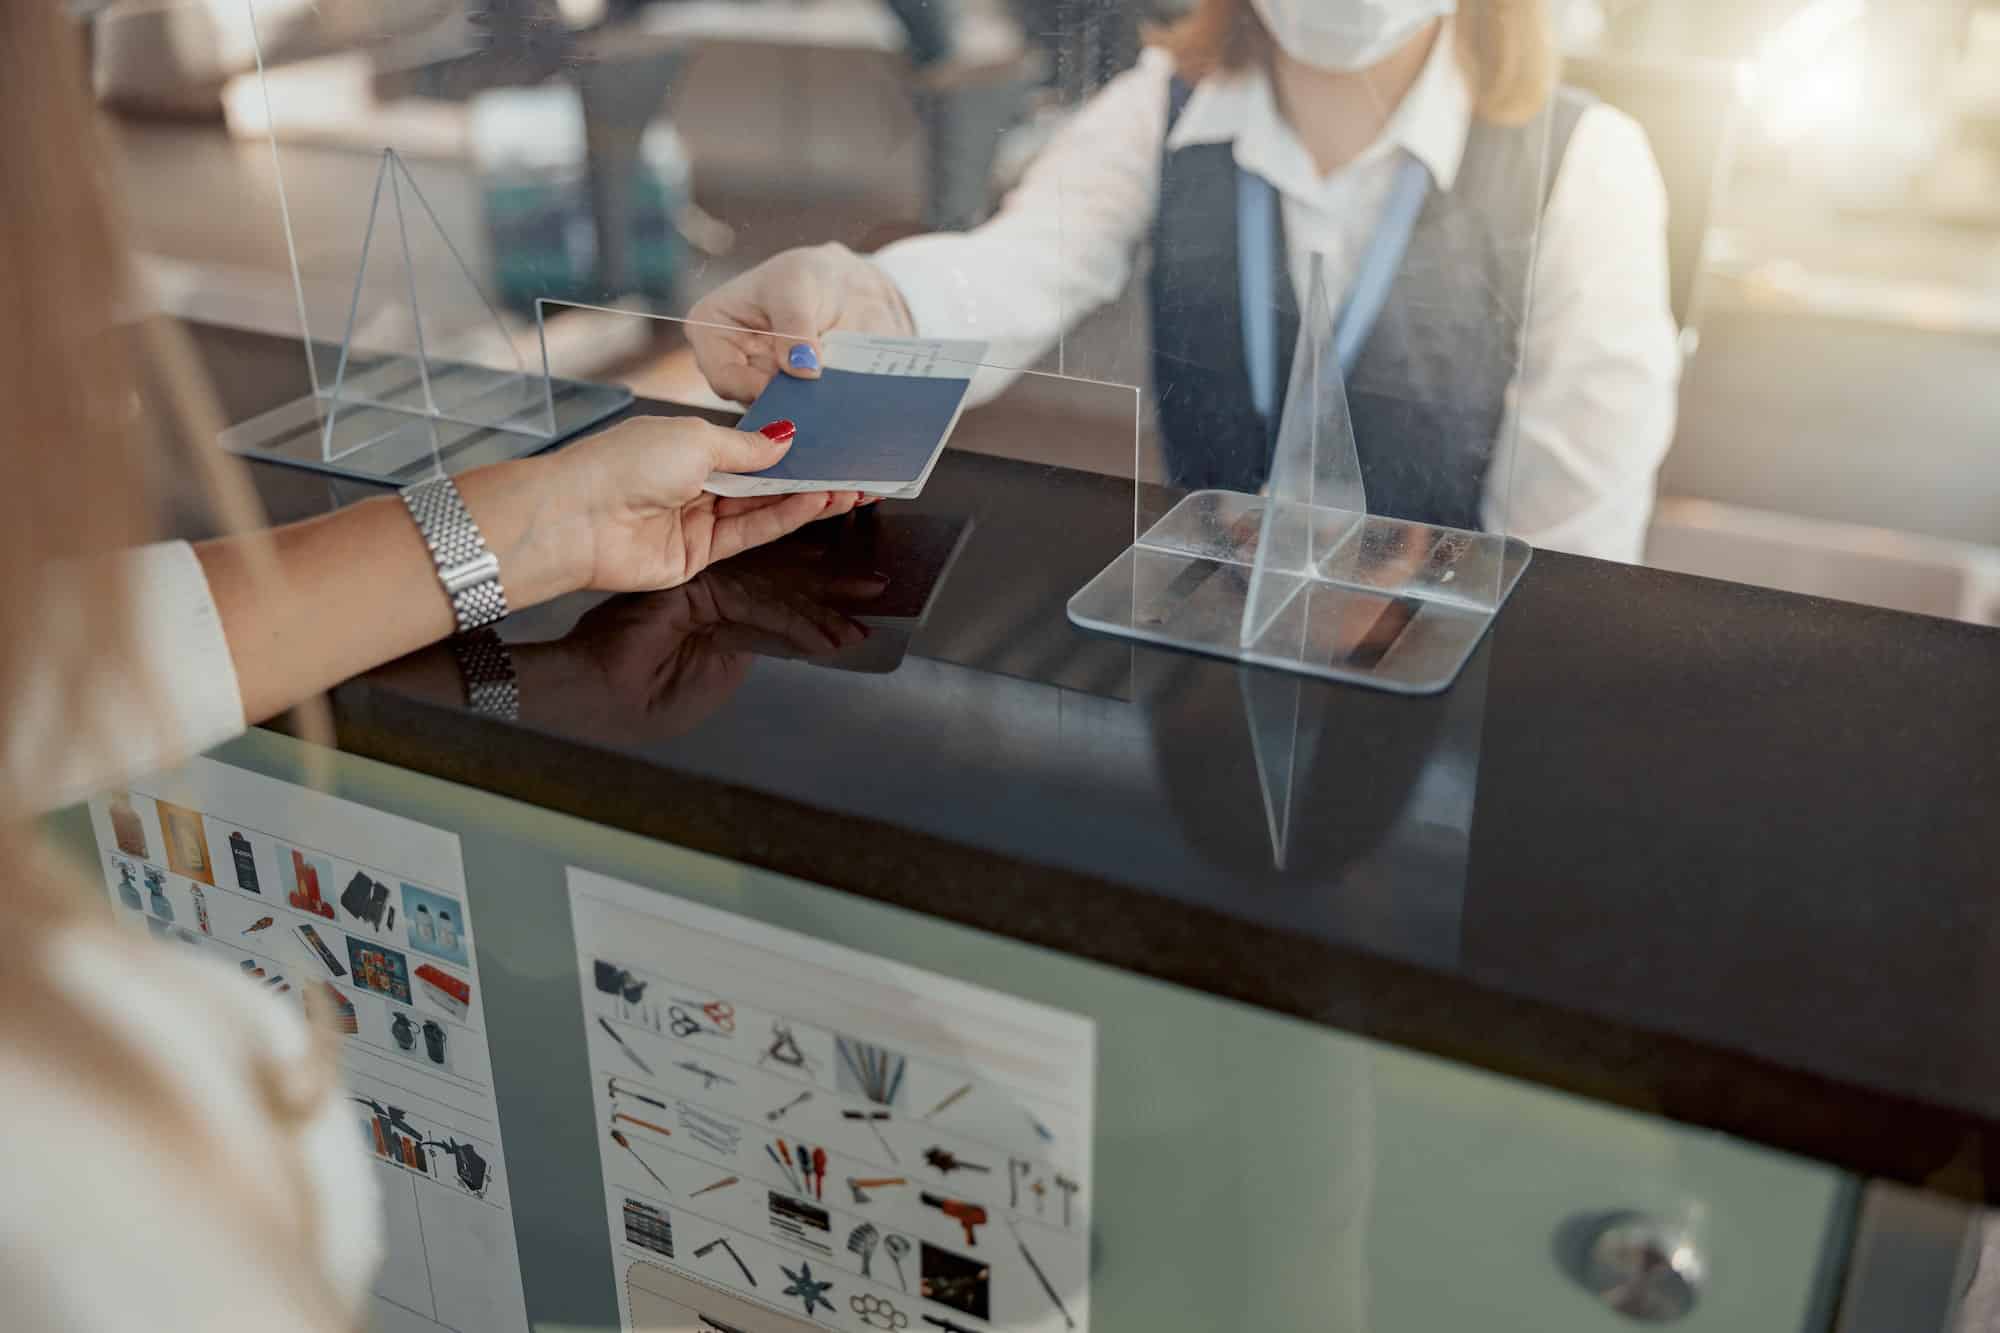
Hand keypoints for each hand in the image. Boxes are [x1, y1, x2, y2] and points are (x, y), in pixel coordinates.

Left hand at [470, 414, 865, 604]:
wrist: (577, 519)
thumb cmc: (623, 465)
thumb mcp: (694, 440)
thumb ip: (747, 447)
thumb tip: (787, 439)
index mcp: (686, 445)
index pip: (750, 448)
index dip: (792, 448)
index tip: (832, 444)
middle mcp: (694, 482)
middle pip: (762, 480)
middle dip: (809, 475)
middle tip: (855, 469)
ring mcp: (698, 519)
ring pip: (763, 508)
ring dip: (807, 498)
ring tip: (849, 488)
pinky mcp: (700, 554)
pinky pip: (750, 534)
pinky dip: (785, 518)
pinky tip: (816, 503)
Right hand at [517, 566, 884, 741]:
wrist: (600, 696)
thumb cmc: (645, 699)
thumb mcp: (715, 674)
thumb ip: (749, 643)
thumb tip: (790, 632)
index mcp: (720, 614)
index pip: (779, 603)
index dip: (819, 608)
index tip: (858, 618)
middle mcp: (717, 591)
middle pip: (784, 584)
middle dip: (834, 589)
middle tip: (877, 587)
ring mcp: (707, 582)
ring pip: (778, 587)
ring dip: (824, 604)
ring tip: (864, 609)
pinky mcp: (699, 584)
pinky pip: (759, 603)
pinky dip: (795, 624)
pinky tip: (826, 638)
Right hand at [688, 242, 916, 403]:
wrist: (844, 288)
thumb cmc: (807, 275)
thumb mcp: (796, 287)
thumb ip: (795, 325)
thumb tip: (803, 369)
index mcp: (711, 330)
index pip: (723, 376)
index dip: (753, 388)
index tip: (790, 385)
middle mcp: (730, 365)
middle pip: (747, 402)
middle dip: (781, 405)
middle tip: (813, 404)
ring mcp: (760, 385)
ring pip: (775, 414)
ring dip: (804, 411)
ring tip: (832, 404)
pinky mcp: (788, 399)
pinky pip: (801, 416)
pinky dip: (820, 413)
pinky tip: (841, 408)